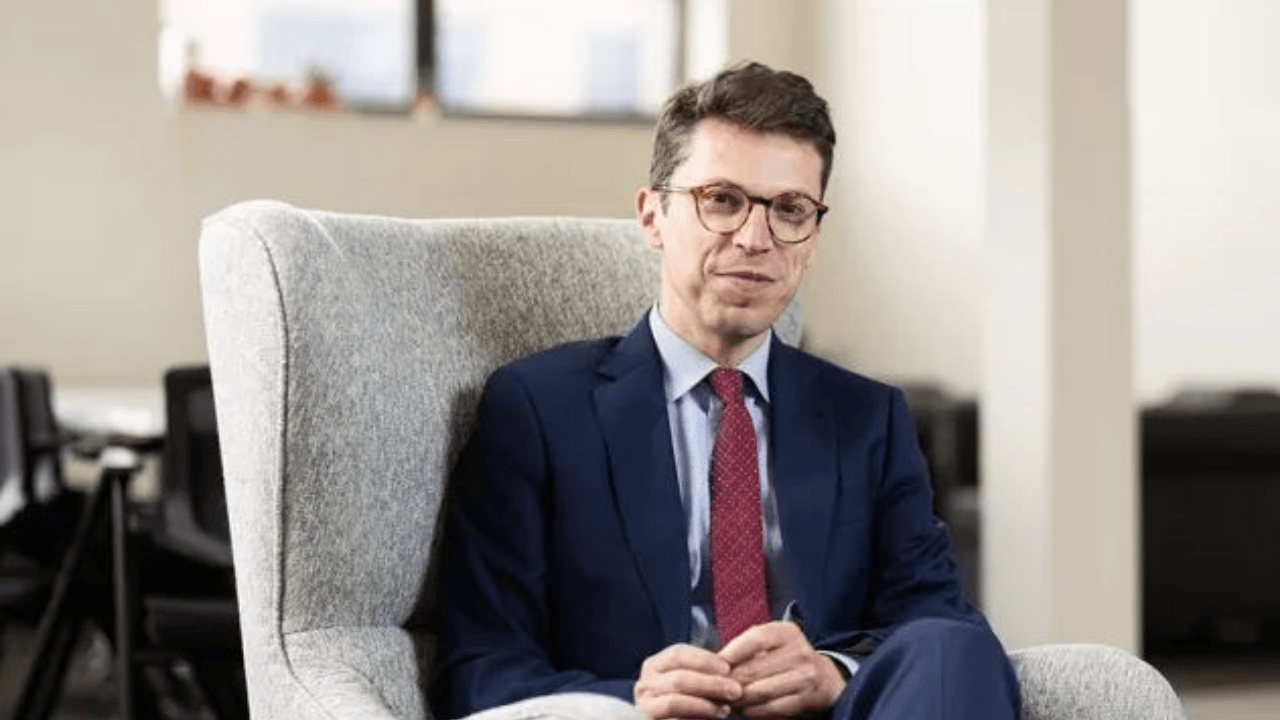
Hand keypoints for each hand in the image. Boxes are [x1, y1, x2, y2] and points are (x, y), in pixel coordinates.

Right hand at [635, 643, 742, 719]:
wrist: (674, 718)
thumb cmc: (687, 697)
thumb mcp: (691, 678)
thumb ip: (704, 671)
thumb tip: (729, 667)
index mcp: (653, 666)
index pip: (677, 655)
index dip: (704, 660)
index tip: (727, 668)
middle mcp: (644, 685)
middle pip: (678, 679)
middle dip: (711, 684)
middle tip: (735, 690)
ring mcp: (645, 707)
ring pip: (674, 703)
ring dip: (705, 706)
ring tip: (726, 709)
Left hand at [718, 622, 845, 719]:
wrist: (825, 676)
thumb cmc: (787, 657)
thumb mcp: (773, 642)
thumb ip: (748, 647)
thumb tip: (717, 663)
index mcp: (787, 633)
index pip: (756, 639)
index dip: (732, 653)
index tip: (716, 665)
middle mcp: (799, 652)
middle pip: (754, 669)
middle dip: (731, 682)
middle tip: (716, 689)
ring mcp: (805, 676)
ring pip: (761, 691)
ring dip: (739, 699)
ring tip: (727, 701)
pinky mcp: (807, 698)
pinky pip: (772, 708)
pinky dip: (754, 711)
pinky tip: (745, 710)